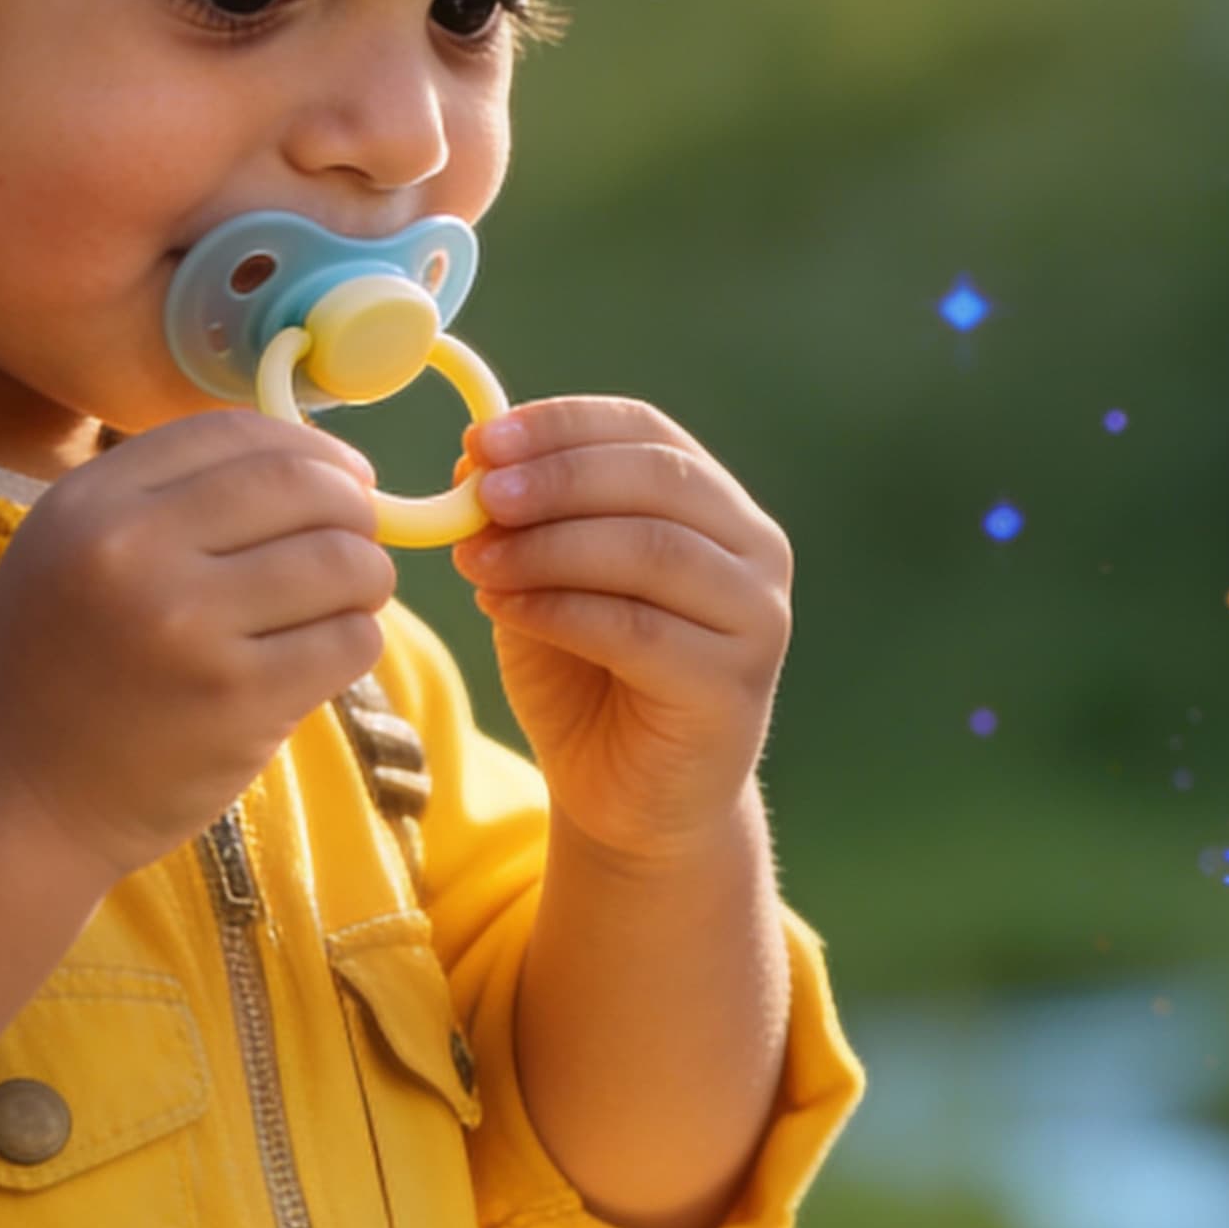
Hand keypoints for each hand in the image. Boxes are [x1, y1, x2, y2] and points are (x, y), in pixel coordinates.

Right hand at [0, 411, 388, 878]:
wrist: (11, 802)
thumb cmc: (51, 675)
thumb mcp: (69, 553)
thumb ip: (168, 501)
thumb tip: (314, 467)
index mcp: (90, 503)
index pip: (234, 432)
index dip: (310, 446)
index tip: (344, 475)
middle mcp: (135, 551)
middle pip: (302, 488)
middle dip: (355, 509)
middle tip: (361, 539)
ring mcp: (190, 628)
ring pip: (342, 565)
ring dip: (367, 579)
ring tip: (348, 601)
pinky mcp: (239, 703)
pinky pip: (348, 643)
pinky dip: (354, 643)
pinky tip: (324, 657)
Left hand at [453, 398, 791, 862]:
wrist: (632, 802)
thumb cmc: (589, 682)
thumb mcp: (544, 582)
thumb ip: (523, 522)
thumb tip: (473, 453)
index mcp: (716, 507)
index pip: (648, 433)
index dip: (565, 425)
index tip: (484, 438)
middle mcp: (755, 553)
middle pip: (658, 481)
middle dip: (559, 477)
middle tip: (480, 492)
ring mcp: (756, 620)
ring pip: (652, 550)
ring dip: (551, 545)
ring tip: (476, 558)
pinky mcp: (732, 687)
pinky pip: (639, 629)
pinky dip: (560, 609)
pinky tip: (503, 607)